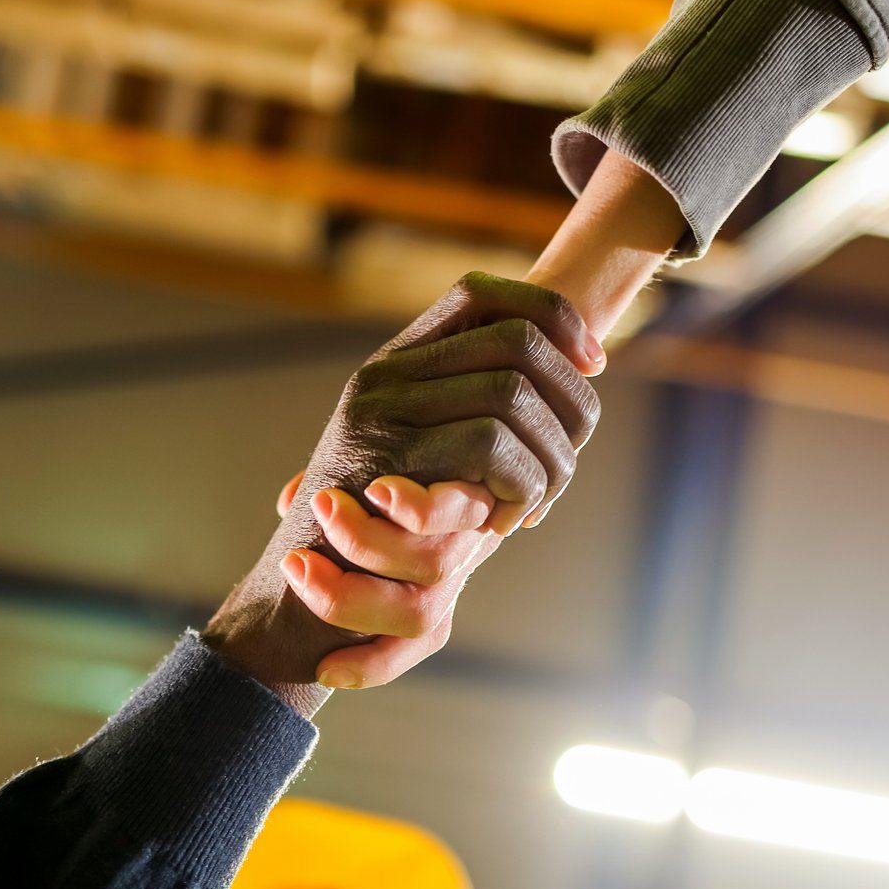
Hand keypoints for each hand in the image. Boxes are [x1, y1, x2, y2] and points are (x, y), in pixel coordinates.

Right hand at [202, 273, 601, 713]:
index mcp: (396, 363)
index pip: (484, 292)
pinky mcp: (388, 465)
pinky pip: (487, 447)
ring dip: (547, 456)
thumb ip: (471, 415)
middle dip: (569, 400)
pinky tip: (509, 519)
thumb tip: (576, 365)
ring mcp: (381, 414)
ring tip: (535, 502)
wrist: (296, 596)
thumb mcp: (429, 462)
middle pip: (517, 342)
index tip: (592, 364)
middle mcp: (384, 376)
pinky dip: (519, 484)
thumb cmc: (377, 536)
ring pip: (510, 395)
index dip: (552, 317)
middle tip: (567, 458)